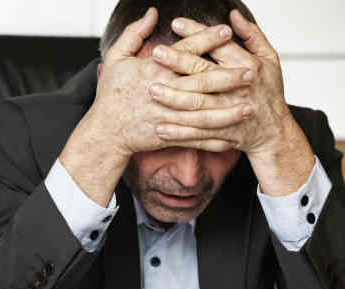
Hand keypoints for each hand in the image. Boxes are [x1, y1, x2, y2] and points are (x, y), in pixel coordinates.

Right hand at [86, 8, 252, 156]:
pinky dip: (213, 138)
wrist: (105, 132)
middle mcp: (163, 93)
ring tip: (249, 105)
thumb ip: (134, 34)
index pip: (185, 52)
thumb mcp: (116, 59)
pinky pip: (195, 137)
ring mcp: (167, 116)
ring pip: (203, 113)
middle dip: (227, 76)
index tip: (227, 30)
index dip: (206, 40)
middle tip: (250, 72)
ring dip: (228, 110)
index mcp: (153, 72)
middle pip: (200, 82)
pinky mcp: (168, 135)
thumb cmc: (110, 95)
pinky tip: (231, 134)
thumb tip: (152, 13)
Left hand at [149, 11, 292, 156]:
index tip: (176, 24)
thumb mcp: (270, 58)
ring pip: (199, 106)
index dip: (198, 34)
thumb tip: (234, 15)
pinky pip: (198, 134)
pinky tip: (160, 128)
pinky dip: (179, 133)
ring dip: (174, 99)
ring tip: (152, 91)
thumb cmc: (268, 92)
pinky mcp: (223, 135)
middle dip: (179, 63)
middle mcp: (238, 90)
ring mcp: (230, 114)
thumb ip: (252, 35)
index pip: (219, 46)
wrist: (274, 132)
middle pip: (204, 74)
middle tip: (156, 54)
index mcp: (248, 67)